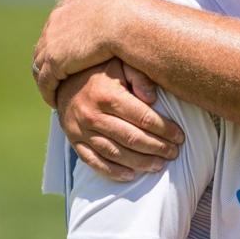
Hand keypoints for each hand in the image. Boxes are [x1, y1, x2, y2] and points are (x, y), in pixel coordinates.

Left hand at [33, 0, 128, 105]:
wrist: (122, 19)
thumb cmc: (127, 17)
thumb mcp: (110, 16)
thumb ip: (104, 24)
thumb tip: (114, 26)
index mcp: (64, 14)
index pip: (51, 35)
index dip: (54, 50)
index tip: (61, 62)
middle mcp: (53, 28)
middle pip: (41, 51)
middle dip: (45, 66)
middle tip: (52, 81)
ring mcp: (51, 45)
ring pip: (39, 68)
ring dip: (45, 82)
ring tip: (54, 95)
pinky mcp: (55, 62)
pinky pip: (45, 82)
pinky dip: (49, 92)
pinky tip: (55, 102)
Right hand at [58, 59, 184, 181]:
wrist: (60, 78)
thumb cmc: (99, 71)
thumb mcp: (119, 63)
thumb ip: (139, 76)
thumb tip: (153, 98)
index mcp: (107, 95)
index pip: (143, 117)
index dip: (165, 129)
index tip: (179, 136)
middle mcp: (92, 115)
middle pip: (132, 138)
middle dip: (157, 147)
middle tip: (174, 152)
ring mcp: (81, 131)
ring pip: (115, 153)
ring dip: (140, 162)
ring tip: (159, 164)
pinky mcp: (74, 142)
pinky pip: (94, 162)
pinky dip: (113, 172)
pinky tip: (132, 175)